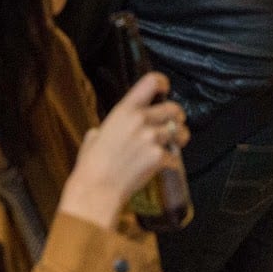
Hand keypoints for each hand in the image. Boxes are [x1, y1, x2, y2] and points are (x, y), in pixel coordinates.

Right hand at [59, 72, 187, 229]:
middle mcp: (141, 120)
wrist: (97, 189)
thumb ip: (108, 128)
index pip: (150, 82)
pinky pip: (174, 156)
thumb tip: (105, 132)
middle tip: (175, 123)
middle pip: (173, 108)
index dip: (162, 82)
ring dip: (180, 137)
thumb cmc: (92, 165)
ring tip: (176, 143)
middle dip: (177, 116)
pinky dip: (171, 161)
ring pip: (180, 132)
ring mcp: (152, 138)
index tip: (164, 88)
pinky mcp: (159, 157)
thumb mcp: (94, 136)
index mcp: (124, 110)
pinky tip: (164, 165)